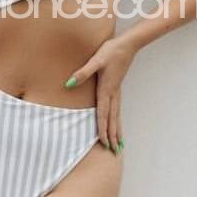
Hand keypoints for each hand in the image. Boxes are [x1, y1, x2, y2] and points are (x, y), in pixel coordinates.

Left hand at [63, 36, 136, 153]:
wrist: (127, 45)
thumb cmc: (111, 51)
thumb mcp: (95, 60)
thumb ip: (82, 73)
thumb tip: (69, 84)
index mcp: (106, 89)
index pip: (103, 114)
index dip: (103, 129)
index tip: (104, 143)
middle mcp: (113, 94)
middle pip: (112, 119)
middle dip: (113, 136)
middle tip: (115, 152)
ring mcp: (117, 92)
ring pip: (117, 116)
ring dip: (118, 131)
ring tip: (120, 144)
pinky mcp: (117, 88)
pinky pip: (117, 109)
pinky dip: (118, 120)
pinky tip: (118, 123)